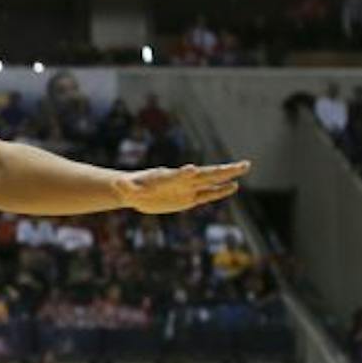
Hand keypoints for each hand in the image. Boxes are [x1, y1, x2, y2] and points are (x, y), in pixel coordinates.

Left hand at [114, 162, 248, 214]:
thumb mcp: (126, 190)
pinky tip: (234, 187)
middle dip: (223, 170)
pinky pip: (207, 195)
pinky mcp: (189, 198)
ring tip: (245, 167)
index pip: (179, 175)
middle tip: (241, 164)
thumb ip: (124, 188)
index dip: (186, 173)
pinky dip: (220, 191)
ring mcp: (188, 188)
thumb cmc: (131, 189)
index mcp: (166, 178)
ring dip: (227, 176)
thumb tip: (116, 184)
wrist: (137, 191)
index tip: (196, 169)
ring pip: (211, 181)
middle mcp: (182, 180)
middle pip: (205, 174)